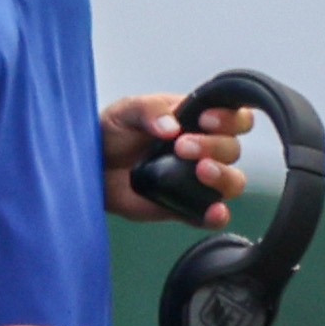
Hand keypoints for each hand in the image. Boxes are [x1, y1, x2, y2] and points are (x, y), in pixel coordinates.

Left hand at [101, 93, 250, 225]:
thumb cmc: (111, 133)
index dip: (230, 117)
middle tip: (181, 146)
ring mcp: (197, 181)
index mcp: (195, 120)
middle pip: (232, 148)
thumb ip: (149, 110)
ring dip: (223, 176)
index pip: (233, 116)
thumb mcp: (125, 110)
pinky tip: (213, 211)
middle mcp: (204, 150)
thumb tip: (172, 126)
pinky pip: (212, 216)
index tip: (205, 119)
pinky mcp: (186, 208)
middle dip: (213, 145)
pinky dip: (217, 215)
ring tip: (200, 171)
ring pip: (232, 181)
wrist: (91, 167)